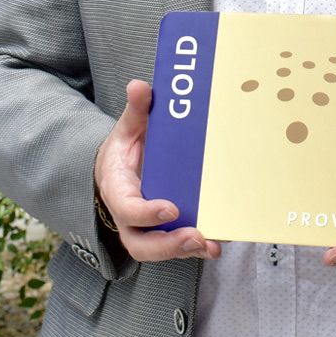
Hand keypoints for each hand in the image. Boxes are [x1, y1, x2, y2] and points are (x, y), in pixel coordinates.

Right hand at [94, 79, 220, 261]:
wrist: (117, 171)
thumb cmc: (125, 151)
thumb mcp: (128, 129)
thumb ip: (136, 111)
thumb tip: (139, 86)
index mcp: (118, 191)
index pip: (128, 209)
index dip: (147, 213)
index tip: (172, 208)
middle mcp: (129, 217)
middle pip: (140, 243)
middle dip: (167, 245)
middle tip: (195, 236)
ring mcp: (146, 229)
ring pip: (159, 251)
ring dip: (186, 251)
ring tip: (212, 245)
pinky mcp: (163, 232)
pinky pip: (176, 247)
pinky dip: (196, 248)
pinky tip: (218, 243)